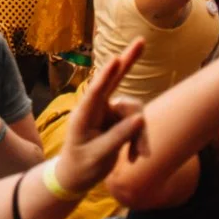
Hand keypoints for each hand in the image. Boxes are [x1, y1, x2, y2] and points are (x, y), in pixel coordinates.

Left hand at [50, 40, 147, 193]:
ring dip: (141, 134)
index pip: (96, 92)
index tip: (115, 59)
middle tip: (142, 40)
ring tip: (139, 156)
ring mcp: (109, 112)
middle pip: (115, 80)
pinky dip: (139, 140)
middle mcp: (97, 108)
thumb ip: (118, 138)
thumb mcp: (98, 157)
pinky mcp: (118, 120)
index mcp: (84, 115)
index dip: (107, 75)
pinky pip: (137, 124)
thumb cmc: (80, 167)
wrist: (76, 177)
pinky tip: (134, 158)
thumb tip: (140, 120)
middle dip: (129, 61)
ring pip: (135, 112)